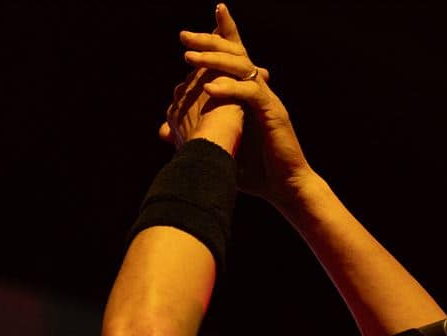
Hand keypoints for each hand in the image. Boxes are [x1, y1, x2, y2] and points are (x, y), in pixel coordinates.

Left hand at [162, 5, 314, 206]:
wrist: (283, 188)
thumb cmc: (252, 171)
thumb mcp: (217, 148)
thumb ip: (193, 133)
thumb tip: (164, 130)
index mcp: (244, 95)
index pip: (230, 59)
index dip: (214, 39)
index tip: (188, 35)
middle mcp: (257, 90)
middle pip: (234, 53)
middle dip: (209, 41)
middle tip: (183, 36)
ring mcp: (266, 99)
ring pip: (241, 66)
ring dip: (214, 59)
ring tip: (189, 58)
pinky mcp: (273, 112)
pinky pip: (251, 92)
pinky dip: (230, 89)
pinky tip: (209, 90)